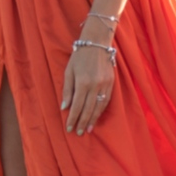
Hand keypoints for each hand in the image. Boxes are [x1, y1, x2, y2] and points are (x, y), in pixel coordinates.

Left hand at [62, 18, 117, 135]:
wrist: (97, 43)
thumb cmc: (79, 56)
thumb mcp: (68, 71)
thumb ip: (67, 90)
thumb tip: (64, 107)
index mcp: (82, 82)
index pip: (76, 106)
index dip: (73, 118)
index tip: (69, 128)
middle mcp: (95, 85)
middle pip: (88, 109)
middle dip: (82, 122)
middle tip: (79, 132)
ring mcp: (105, 84)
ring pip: (99, 107)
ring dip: (93, 119)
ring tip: (88, 129)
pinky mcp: (111, 83)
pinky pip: (106, 100)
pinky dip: (101, 110)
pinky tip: (97, 116)